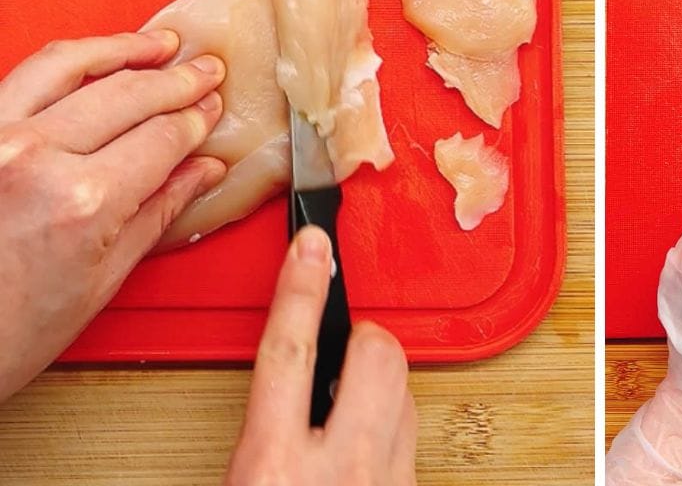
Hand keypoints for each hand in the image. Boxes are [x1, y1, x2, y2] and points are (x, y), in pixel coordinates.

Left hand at [0, 32, 225, 400]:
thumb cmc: (2, 333)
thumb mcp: (101, 281)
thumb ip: (158, 214)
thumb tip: (199, 175)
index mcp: (82, 201)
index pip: (162, 138)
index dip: (196, 120)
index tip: (211, 111)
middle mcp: (34, 159)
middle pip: (127, 94)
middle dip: (177, 80)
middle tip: (205, 71)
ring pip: (70, 65)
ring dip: (123, 49)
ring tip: (159, 45)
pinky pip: (25, 76)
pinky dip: (67, 60)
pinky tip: (94, 59)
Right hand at [226, 226, 417, 485]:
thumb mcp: (241, 483)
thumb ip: (261, 432)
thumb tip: (278, 390)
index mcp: (273, 467)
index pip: (290, 352)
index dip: (300, 290)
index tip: (310, 246)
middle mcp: (339, 469)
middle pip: (374, 355)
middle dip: (362, 337)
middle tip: (338, 353)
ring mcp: (384, 480)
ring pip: (404, 388)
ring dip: (380, 382)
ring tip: (348, 404)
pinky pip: (413, 431)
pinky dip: (392, 422)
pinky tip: (367, 440)